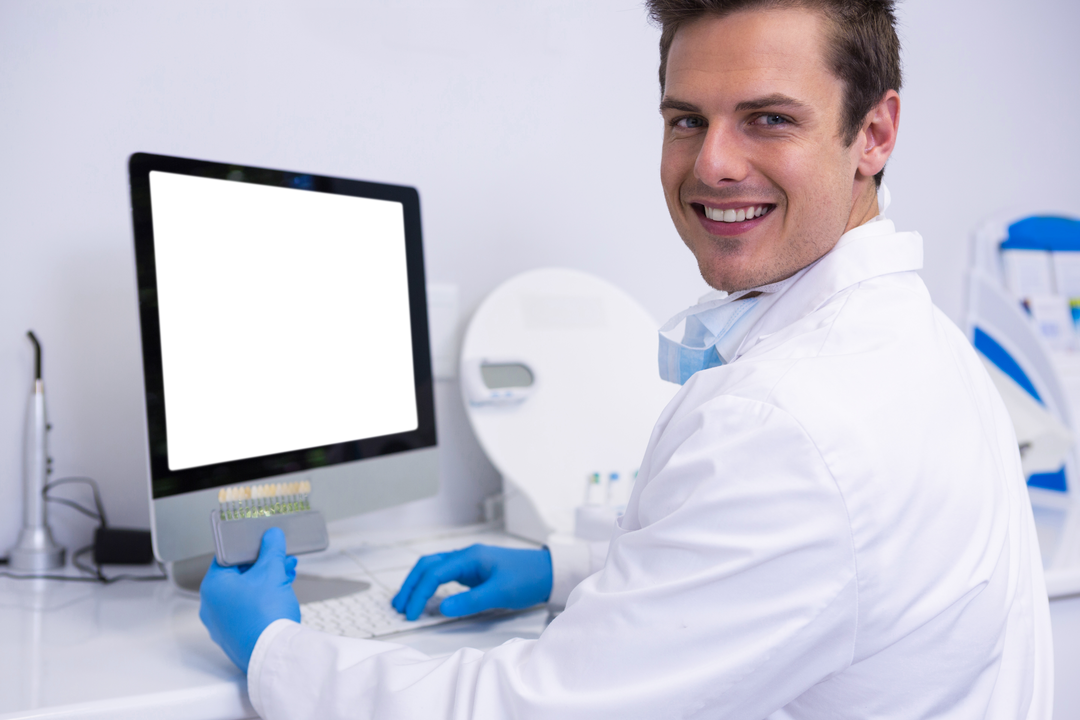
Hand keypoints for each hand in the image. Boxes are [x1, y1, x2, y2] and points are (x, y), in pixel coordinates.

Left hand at [199, 527, 300, 672]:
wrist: (272, 654)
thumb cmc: (265, 616)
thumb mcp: (272, 572)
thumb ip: (271, 550)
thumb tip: (271, 537)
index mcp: (212, 586)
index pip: (227, 557)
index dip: (248, 547)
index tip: (263, 544)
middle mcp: (210, 606)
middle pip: (237, 575)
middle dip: (263, 565)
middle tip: (280, 559)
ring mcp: (220, 624)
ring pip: (243, 593)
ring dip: (265, 581)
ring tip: (286, 575)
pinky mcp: (233, 636)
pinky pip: (246, 610)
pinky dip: (261, 600)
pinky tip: (280, 594)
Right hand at [392, 544, 551, 620]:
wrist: (547, 572)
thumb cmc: (527, 578)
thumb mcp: (500, 592)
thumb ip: (470, 601)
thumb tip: (441, 608)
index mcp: (469, 557)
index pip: (433, 572)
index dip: (418, 593)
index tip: (410, 613)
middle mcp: (465, 556)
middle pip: (427, 566)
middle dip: (410, 585)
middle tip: (399, 607)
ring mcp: (468, 562)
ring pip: (433, 568)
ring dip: (417, 583)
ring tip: (405, 602)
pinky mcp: (472, 571)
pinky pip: (443, 574)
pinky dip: (429, 584)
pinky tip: (425, 597)